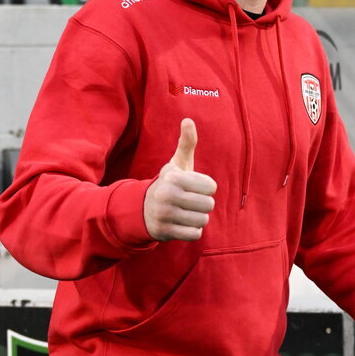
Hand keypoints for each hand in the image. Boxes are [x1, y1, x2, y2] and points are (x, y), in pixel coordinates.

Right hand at [143, 119, 216, 241]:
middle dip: (203, 204)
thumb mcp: (177, 164)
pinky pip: (195, 234)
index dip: (207, 188)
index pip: (211, 187)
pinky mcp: (164, 232)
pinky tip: (182, 223)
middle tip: (190, 201)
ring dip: (198, 218)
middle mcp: (167, 195)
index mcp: (174, 177)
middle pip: (208, 205)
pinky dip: (192, 230)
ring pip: (202, 221)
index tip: (195, 187)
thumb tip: (188, 120)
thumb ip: (186, 143)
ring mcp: (165, 215)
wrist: (143, 208)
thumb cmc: (169, 184)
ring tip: (186, 212)